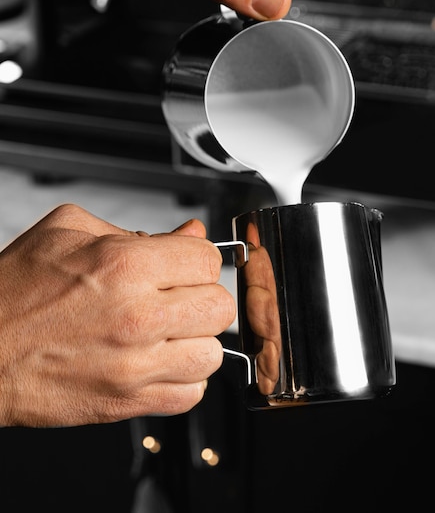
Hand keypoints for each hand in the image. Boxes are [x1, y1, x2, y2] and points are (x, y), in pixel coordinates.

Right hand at [0, 204, 234, 426]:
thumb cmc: (15, 292)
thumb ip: (134, 226)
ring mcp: (135, 365)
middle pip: (220, 307)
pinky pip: (191, 395)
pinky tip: (162, 361)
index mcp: (125, 265)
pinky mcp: (128, 402)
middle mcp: (137, 316)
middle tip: (178, 296)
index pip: (208, 259)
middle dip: (203, 296)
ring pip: (212, 354)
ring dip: (197, 339)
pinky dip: (185, 379)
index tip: (186, 264)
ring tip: (170, 331)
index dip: (199, 258)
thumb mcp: (68, 230)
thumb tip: (190, 233)